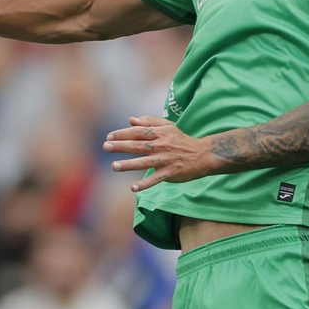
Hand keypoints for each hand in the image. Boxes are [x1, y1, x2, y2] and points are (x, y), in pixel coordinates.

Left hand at [104, 117, 221, 192]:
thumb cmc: (181, 140)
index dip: (123, 133)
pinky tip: (133, 188)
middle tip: (105, 147)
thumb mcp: (168, 126)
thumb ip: (149, 121)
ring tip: (114, 166)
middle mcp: (161, 146)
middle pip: (138, 145)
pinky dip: (145, 184)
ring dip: (129, 164)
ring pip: (144, 162)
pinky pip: (155, 179)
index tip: (109, 137)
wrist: (202, 155)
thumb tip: (131, 120)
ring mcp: (165, 160)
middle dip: (121, 146)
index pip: (138, 132)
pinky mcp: (170, 173)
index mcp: (160, 133)